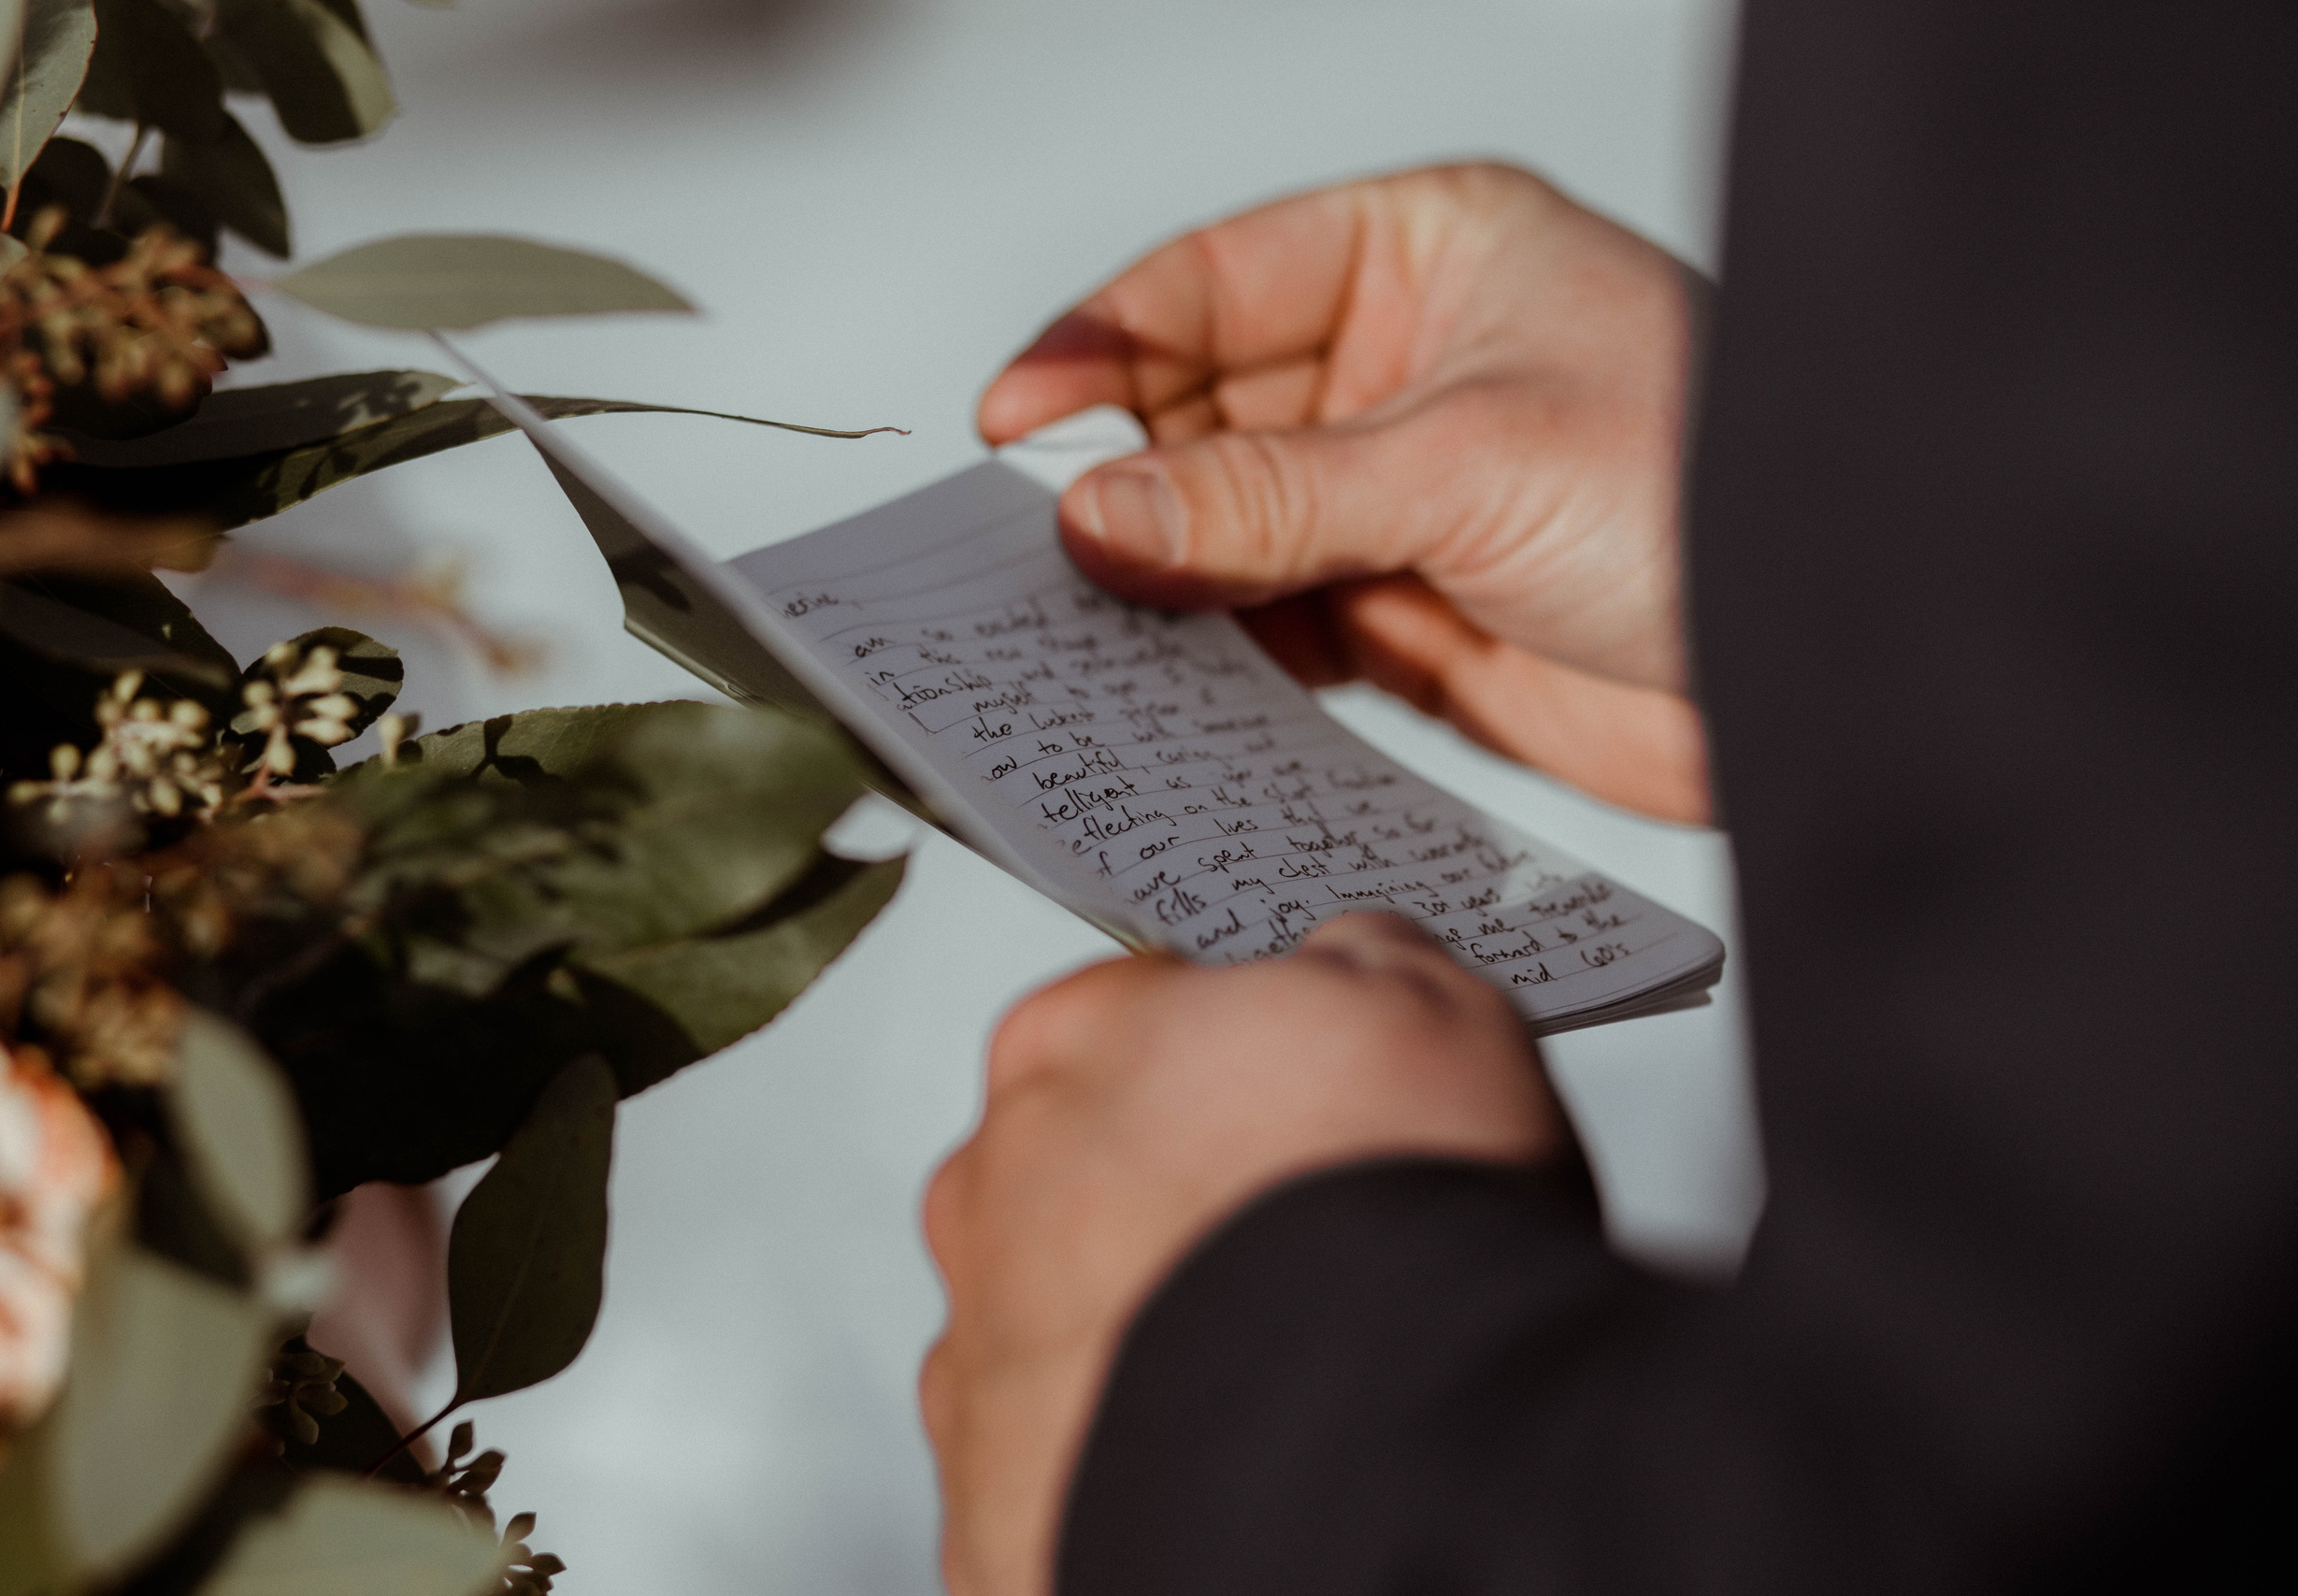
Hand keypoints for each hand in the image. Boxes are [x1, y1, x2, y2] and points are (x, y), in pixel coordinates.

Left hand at [920, 915, 1570, 1595]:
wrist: (1368, 1451)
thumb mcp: (1434, 1010)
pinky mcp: (995, 1497)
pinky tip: (1223, 1450)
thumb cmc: (1383, 1222)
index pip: (1133, 1015)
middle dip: (1171, 1192)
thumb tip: (1349, 961)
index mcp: (1072, 1043)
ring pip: (1056, 1322)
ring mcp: (983, 1350)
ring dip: (1141, 1329)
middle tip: (1298, 1234)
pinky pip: (1055, 1457)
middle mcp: (995, 1190)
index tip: (1300, 1096)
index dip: (1233, 1058)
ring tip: (1278, 1362)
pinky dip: (1124, 1452)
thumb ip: (1363, 964)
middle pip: (1075, 1164)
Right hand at [980, 164, 1710, 822]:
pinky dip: (1214, 657)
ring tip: (1081, 628)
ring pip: (1224, 528)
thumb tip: (1093, 513)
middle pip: (1202, 411)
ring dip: (1158, 579)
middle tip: (1035, 550)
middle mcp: (1401, 368)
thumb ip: (1268, 498)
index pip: (1218, 282)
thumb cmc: (1711, 491)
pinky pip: (1269, 627)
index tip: (1013, 418)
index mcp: (1429, 255)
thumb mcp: (1465, 461)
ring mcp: (1397, 496)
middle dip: (1121, 478)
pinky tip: (1165, 683)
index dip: (1103, 345)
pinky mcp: (1403, 616)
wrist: (1828, 668)